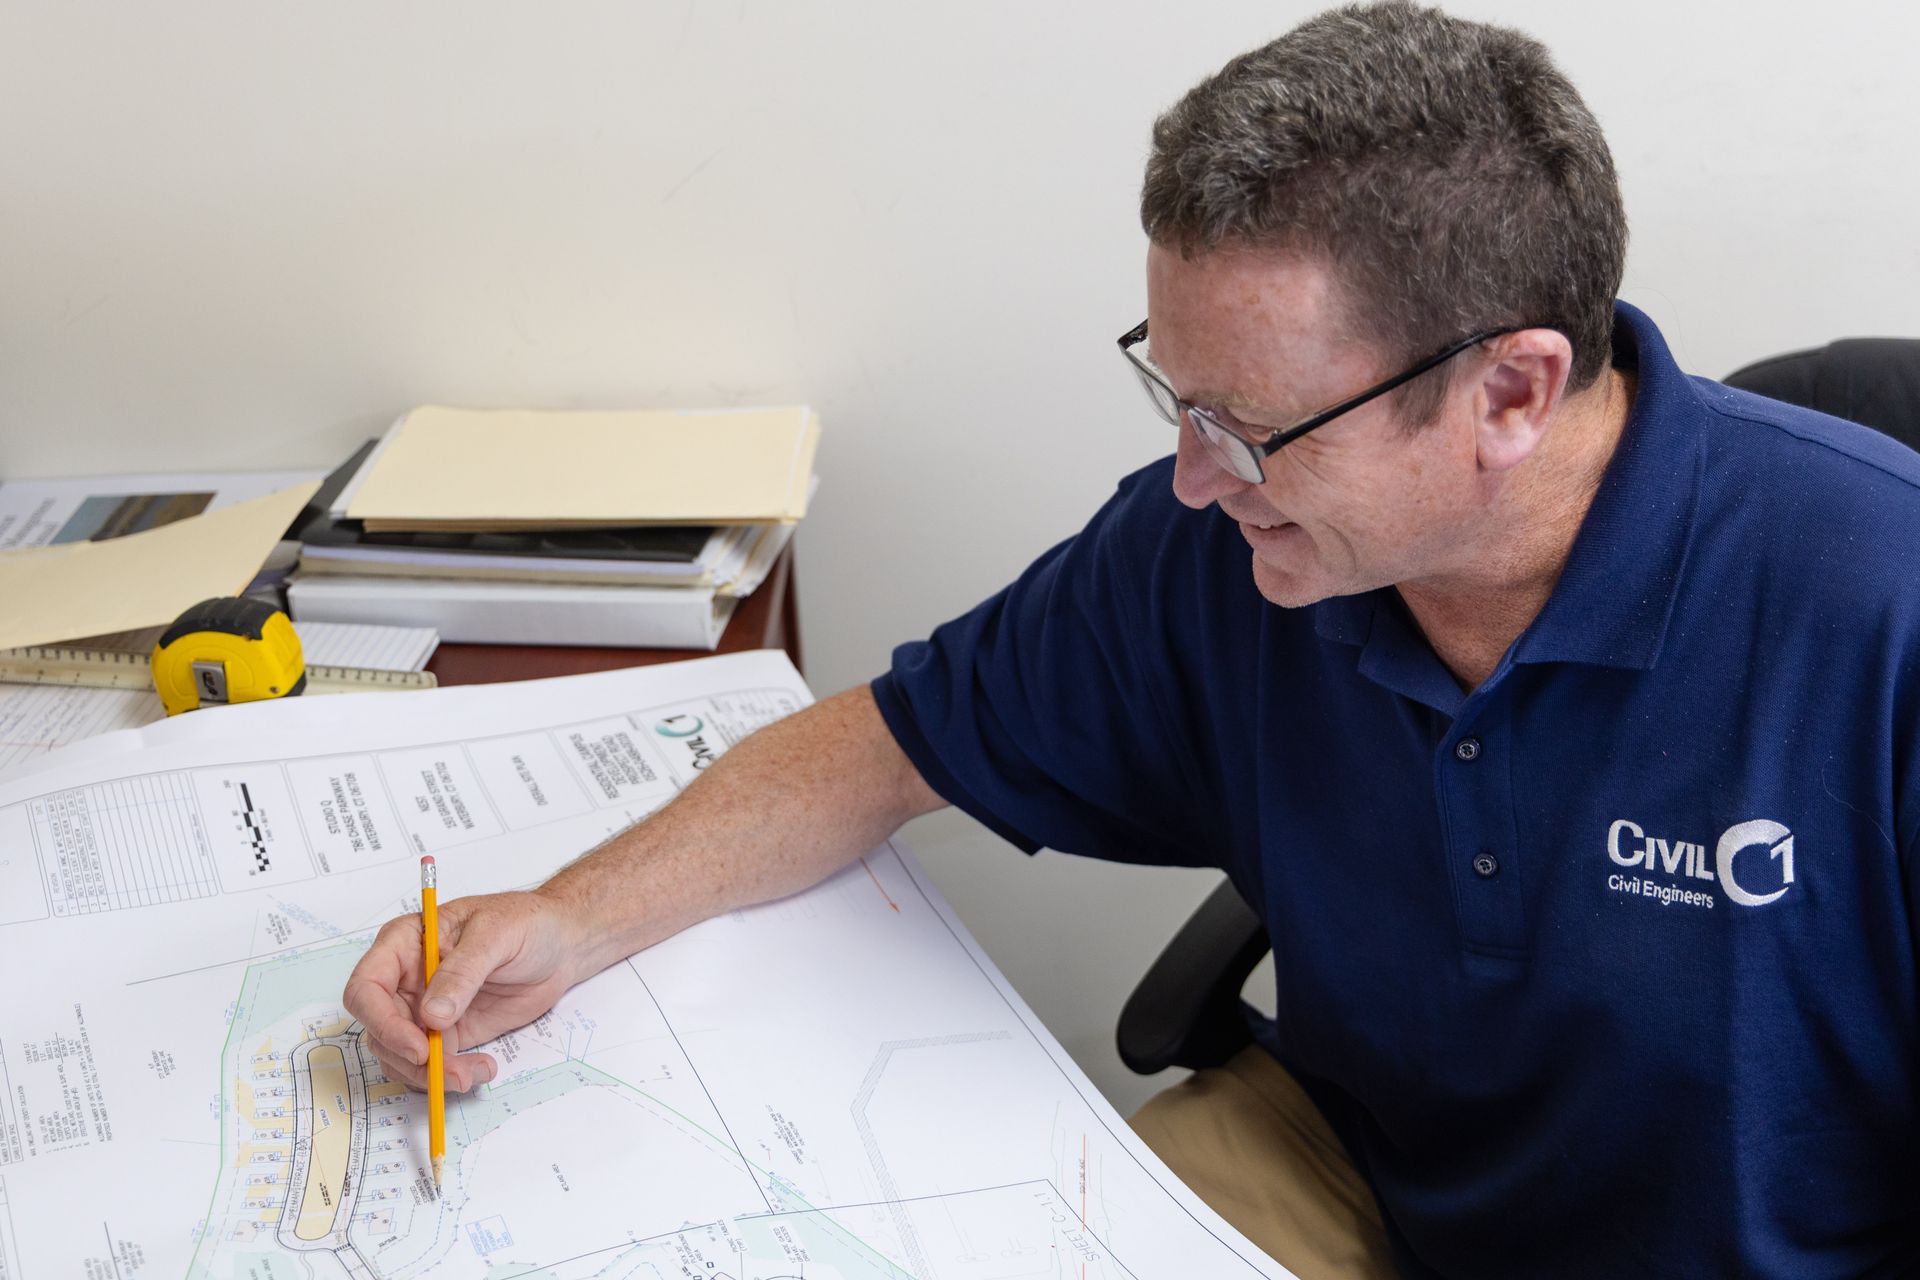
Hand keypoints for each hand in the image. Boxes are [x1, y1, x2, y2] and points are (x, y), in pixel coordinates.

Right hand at [343, 889, 586, 1092]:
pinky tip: (483, 1068)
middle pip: (380, 1030)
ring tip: (474, 1072)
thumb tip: (432, 1015)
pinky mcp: (445, 1032)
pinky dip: (449, 1076)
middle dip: (410, 1059)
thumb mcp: (496, 935)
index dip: (382, 1021)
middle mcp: (405, 978)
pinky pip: (430, 1064)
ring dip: (430, 1075)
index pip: (367, 986)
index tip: (417, 1046)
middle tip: (452, 1073)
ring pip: (400, 1055)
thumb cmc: (526, 923)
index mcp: (404, 943)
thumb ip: (463, 972)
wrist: (559, 944)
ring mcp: (422, 1008)